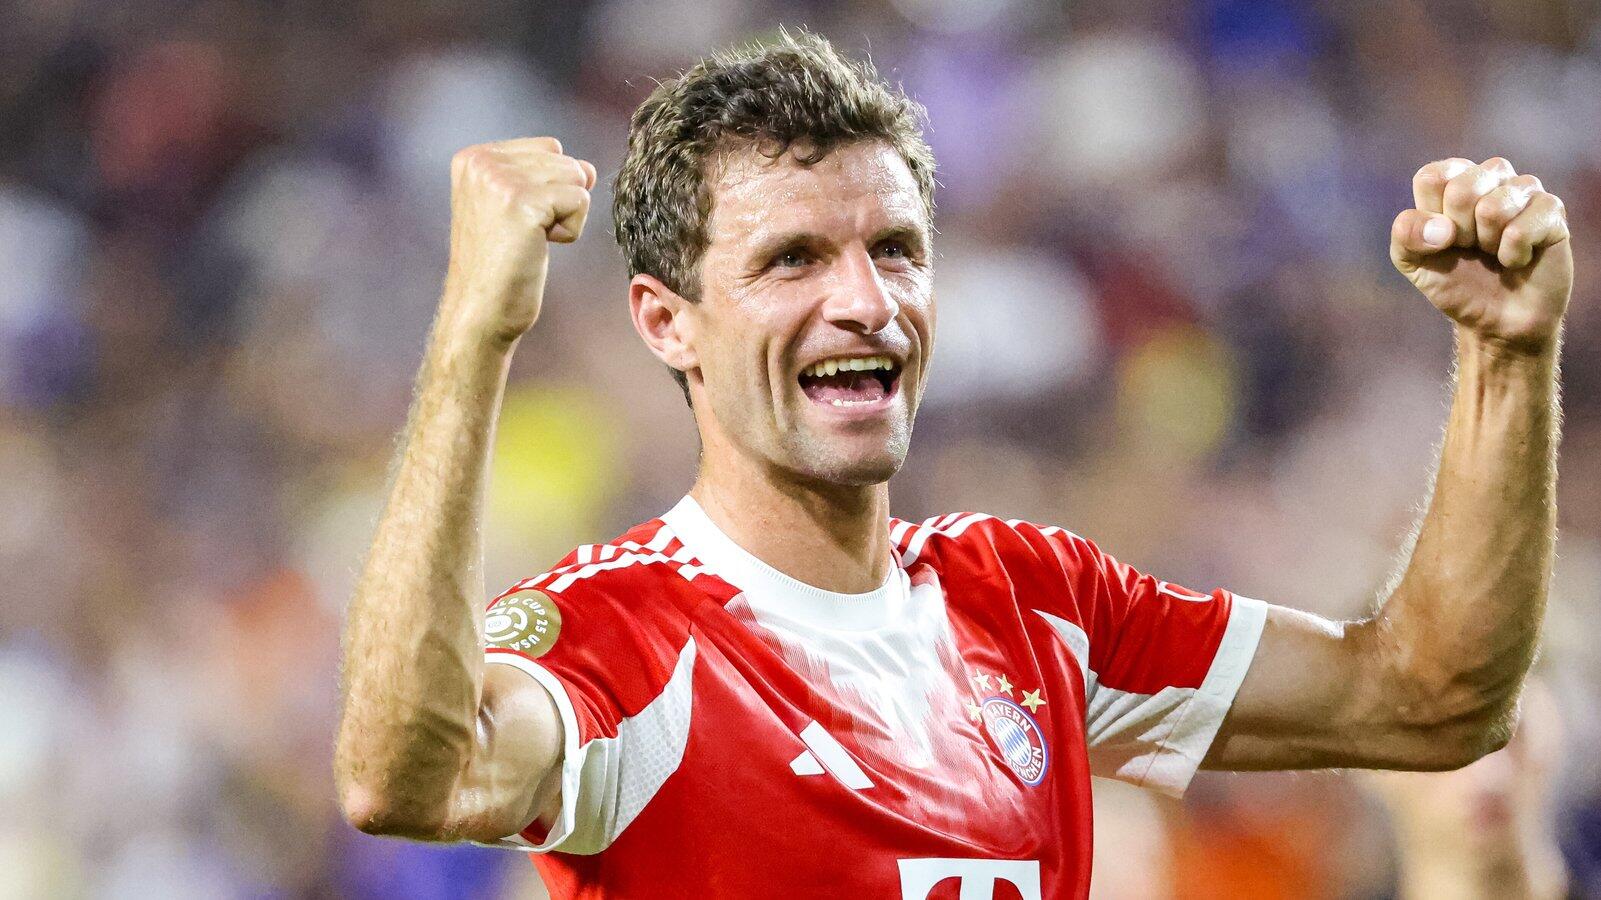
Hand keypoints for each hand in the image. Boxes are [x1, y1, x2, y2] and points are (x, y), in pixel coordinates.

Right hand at [441, 137, 596, 347]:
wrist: (480, 311)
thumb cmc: (499, 267)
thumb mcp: (512, 207)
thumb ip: (544, 177)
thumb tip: (588, 168)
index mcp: (473, 157)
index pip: (548, 148)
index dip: (549, 188)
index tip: (517, 221)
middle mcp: (482, 161)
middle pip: (564, 160)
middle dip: (559, 201)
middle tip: (523, 235)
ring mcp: (500, 179)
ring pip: (576, 178)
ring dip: (565, 216)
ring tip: (530, 240)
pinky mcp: (522, 201)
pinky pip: (580, 200)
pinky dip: (570, 230)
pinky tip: (539, 247)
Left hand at [1391, 157, 1571, 354]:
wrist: (1496, 320)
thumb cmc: (1454, 281)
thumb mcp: (1412, 261)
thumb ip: (1406, 235)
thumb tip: (1441, 228)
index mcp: (1453, 178)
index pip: (1432, 178)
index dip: (1430, 220)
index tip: (1442, 238)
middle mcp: (1491, 175)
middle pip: (1461, 190)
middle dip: (1460, 233)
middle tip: (1472, 248)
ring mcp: (1525, 189)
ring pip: (1492, 208)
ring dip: (1488, 244)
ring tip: (1495, 251)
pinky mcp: (1552, 210)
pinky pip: (1520, 230)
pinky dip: (1512, 255)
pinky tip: (1518, 258)